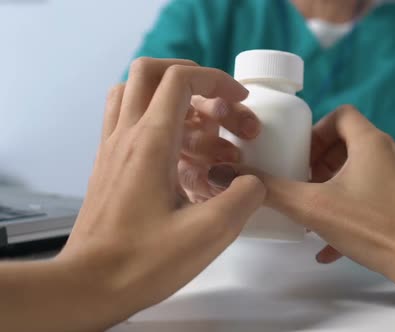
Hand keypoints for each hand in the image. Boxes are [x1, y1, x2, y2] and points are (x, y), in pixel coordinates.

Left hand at [56, 58, 265, 329]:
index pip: (180, 79)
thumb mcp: (210, 232)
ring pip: (134, 93)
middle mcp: (126, 135)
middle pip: (151, 72)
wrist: (89, 285)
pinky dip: (157, 122)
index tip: (240, 101)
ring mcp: (112, 149)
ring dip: (171, 99)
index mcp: (151, 142)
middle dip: (194, 81)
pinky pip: (128, 122)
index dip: (216, 80)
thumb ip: (244, 197)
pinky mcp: (108, 166)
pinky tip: (181, 157)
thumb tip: (253, 182)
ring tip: (202, 131)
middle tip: (221, 112)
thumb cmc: (144, 260)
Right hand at [210, 105, 394, 283]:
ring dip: (334, 188)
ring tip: (314, 212)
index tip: (299, 154)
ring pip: (361, 172)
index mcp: (372, 142)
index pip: (341, 115)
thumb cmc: (376, 228)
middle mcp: (392, 153)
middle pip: (349, 144)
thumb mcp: (313, 207)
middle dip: (320, 165)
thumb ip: (271, 190)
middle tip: (302, 184)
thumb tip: (230, 174)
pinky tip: (332, 242)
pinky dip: (352, 209)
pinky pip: (374, 196)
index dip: (316, 130)